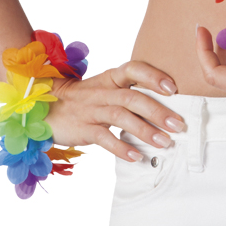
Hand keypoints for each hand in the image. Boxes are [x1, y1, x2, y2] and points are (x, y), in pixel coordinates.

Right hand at [47, 61, 185, 161]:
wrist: (47, 108)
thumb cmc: (86, 99)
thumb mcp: (106, 89)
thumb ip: (130, 94)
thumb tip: (164, 109)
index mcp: (111, 77)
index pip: (134, 69)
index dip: (153, 76)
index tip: (173, 89)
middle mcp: (103, 91)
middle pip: (132, 97)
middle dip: (158, 111)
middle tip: (178, 125)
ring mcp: (92, 109)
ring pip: (121, 117)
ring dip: (145, 130)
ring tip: (164, 142)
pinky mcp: (83, 128)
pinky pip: (104, 137)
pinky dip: (121, 147)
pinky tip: (137, 156)